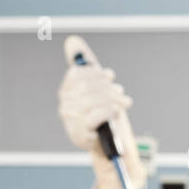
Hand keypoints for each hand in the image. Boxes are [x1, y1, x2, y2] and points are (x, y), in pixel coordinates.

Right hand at [57, 35, 146, 188]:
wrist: (113, 147)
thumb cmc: (106, 116)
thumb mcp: (99, 87)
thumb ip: (85, 64)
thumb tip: (72, 41)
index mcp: (67, 92)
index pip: (79, 73)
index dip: (97, 74)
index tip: (110, 78)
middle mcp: (65, 106)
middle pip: (88, 85)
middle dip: (109, 87)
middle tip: (121, 93)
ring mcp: (71, 121)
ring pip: (95, 98)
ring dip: (114, 99)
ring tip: (123, 103)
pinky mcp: (81, 135)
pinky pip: (98, 113)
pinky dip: (111, 111)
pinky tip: (116, 114)